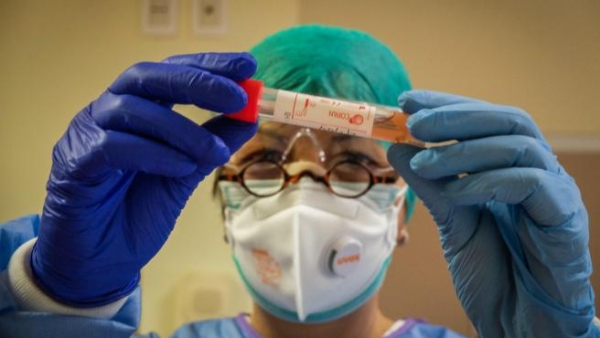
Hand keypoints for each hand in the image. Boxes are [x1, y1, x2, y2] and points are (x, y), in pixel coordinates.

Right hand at [31, 53, 257, 306]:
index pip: (169, 73)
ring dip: (183, 128)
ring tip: (217, 151)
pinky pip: (112, 147)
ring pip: (132, 110)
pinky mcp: (73, 165)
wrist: (101, 263)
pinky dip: (154, 153)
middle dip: (196, 81)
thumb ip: (210, 144)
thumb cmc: (136, 214)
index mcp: (135, 111)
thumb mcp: (184, 174)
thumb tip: (249, 116)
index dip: (207, 65)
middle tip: (237, 95)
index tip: (248, 65)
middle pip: (145, 76)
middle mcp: (107, 114)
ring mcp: (85, 136)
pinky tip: (181, 167)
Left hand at [387, 90, 596, 336]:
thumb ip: (430, 184)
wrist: (518, 322)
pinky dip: (487, 182)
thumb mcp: (452, 221)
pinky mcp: (565, 219)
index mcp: (512, 168)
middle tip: (413, 122)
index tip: (406, 101)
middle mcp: (538, 172)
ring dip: (465, 149)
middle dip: (457, 116)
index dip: (447, 105)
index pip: (485, 119)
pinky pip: (532, 184)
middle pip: (508, 119)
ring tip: (423, 163)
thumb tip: (396, 147)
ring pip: (520, 145)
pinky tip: (455, 193)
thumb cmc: (491, 272)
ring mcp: (555, 193)